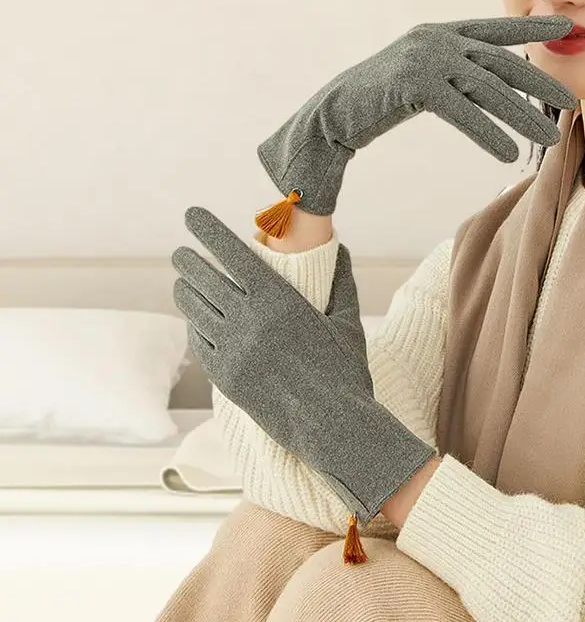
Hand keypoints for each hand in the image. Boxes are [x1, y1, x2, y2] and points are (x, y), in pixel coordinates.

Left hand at [171, 205, 436, 525]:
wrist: (333, 426)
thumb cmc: (346, 371)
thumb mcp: (347, 322)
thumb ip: (342, 281)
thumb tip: (343, 247)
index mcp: (279, 300)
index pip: (233, 254)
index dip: (209, 231)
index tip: (191, 214)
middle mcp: (250, 321)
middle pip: (205, 279)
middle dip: (188, 261)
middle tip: (180, 252)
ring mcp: (234, 351)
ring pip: (196, 310)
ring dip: (185, 291)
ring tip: (181, 281)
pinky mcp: (225, 378)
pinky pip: (200, 343)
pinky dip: (194, 325)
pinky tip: (194, 319)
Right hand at [257, 14, 576, 215]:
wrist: (334, 113)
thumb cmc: (382, 99)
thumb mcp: (425, 77)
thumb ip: (457, 73)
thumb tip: (495, 84)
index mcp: (442, 33)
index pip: (496, 30)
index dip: (532, 30)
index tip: (565, 30)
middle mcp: (437, 39)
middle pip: (500, 61)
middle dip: (540, 83)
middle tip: (572, 102)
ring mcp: (425, 58)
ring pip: (487, 87)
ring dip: (521, 116)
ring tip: (548, 139)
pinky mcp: (414, 84)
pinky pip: (461, 111)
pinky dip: (487, 132)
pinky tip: (507, 151)